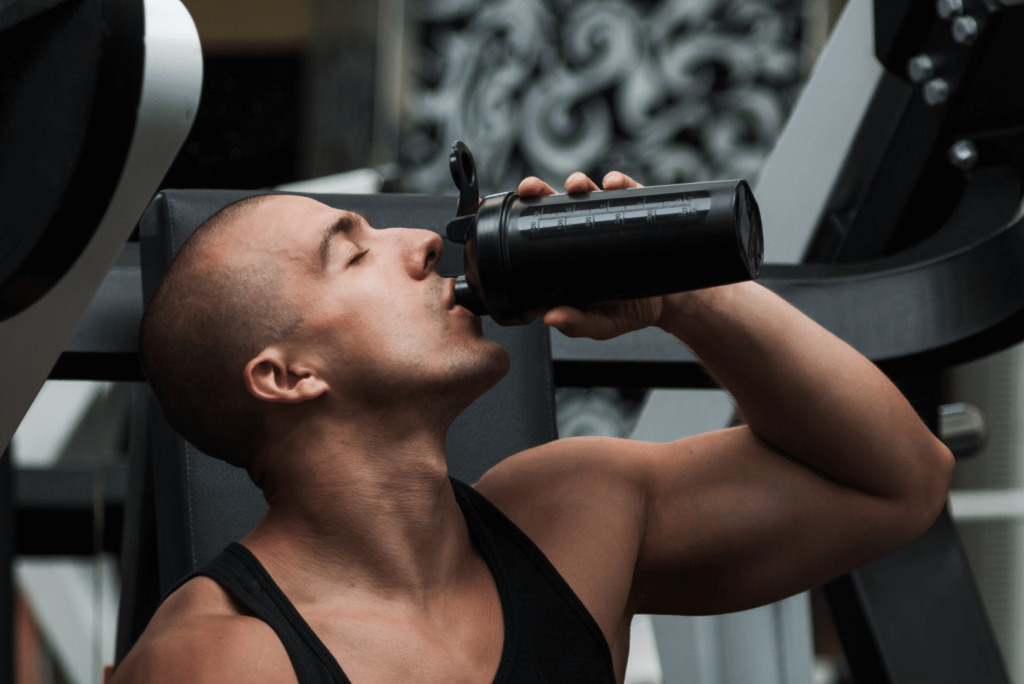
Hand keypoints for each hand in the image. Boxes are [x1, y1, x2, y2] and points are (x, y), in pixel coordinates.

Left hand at [517, 171, 665, 340]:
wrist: (668, 305)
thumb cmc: (627, 311)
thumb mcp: (599, 324)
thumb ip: (575, 323)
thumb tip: (550, 318)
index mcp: (566, 252)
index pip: (540, 228)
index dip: (525, 215)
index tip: (516, 208)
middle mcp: (584, 230)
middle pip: (555, 202)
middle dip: (540, 189)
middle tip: (534, 189)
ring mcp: (609, 218)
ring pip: (588, 190)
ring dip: (578, 182)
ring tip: (577, 187)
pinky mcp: (635, 212)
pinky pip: (626, 191)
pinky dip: (619, 182)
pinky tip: (612, 185)